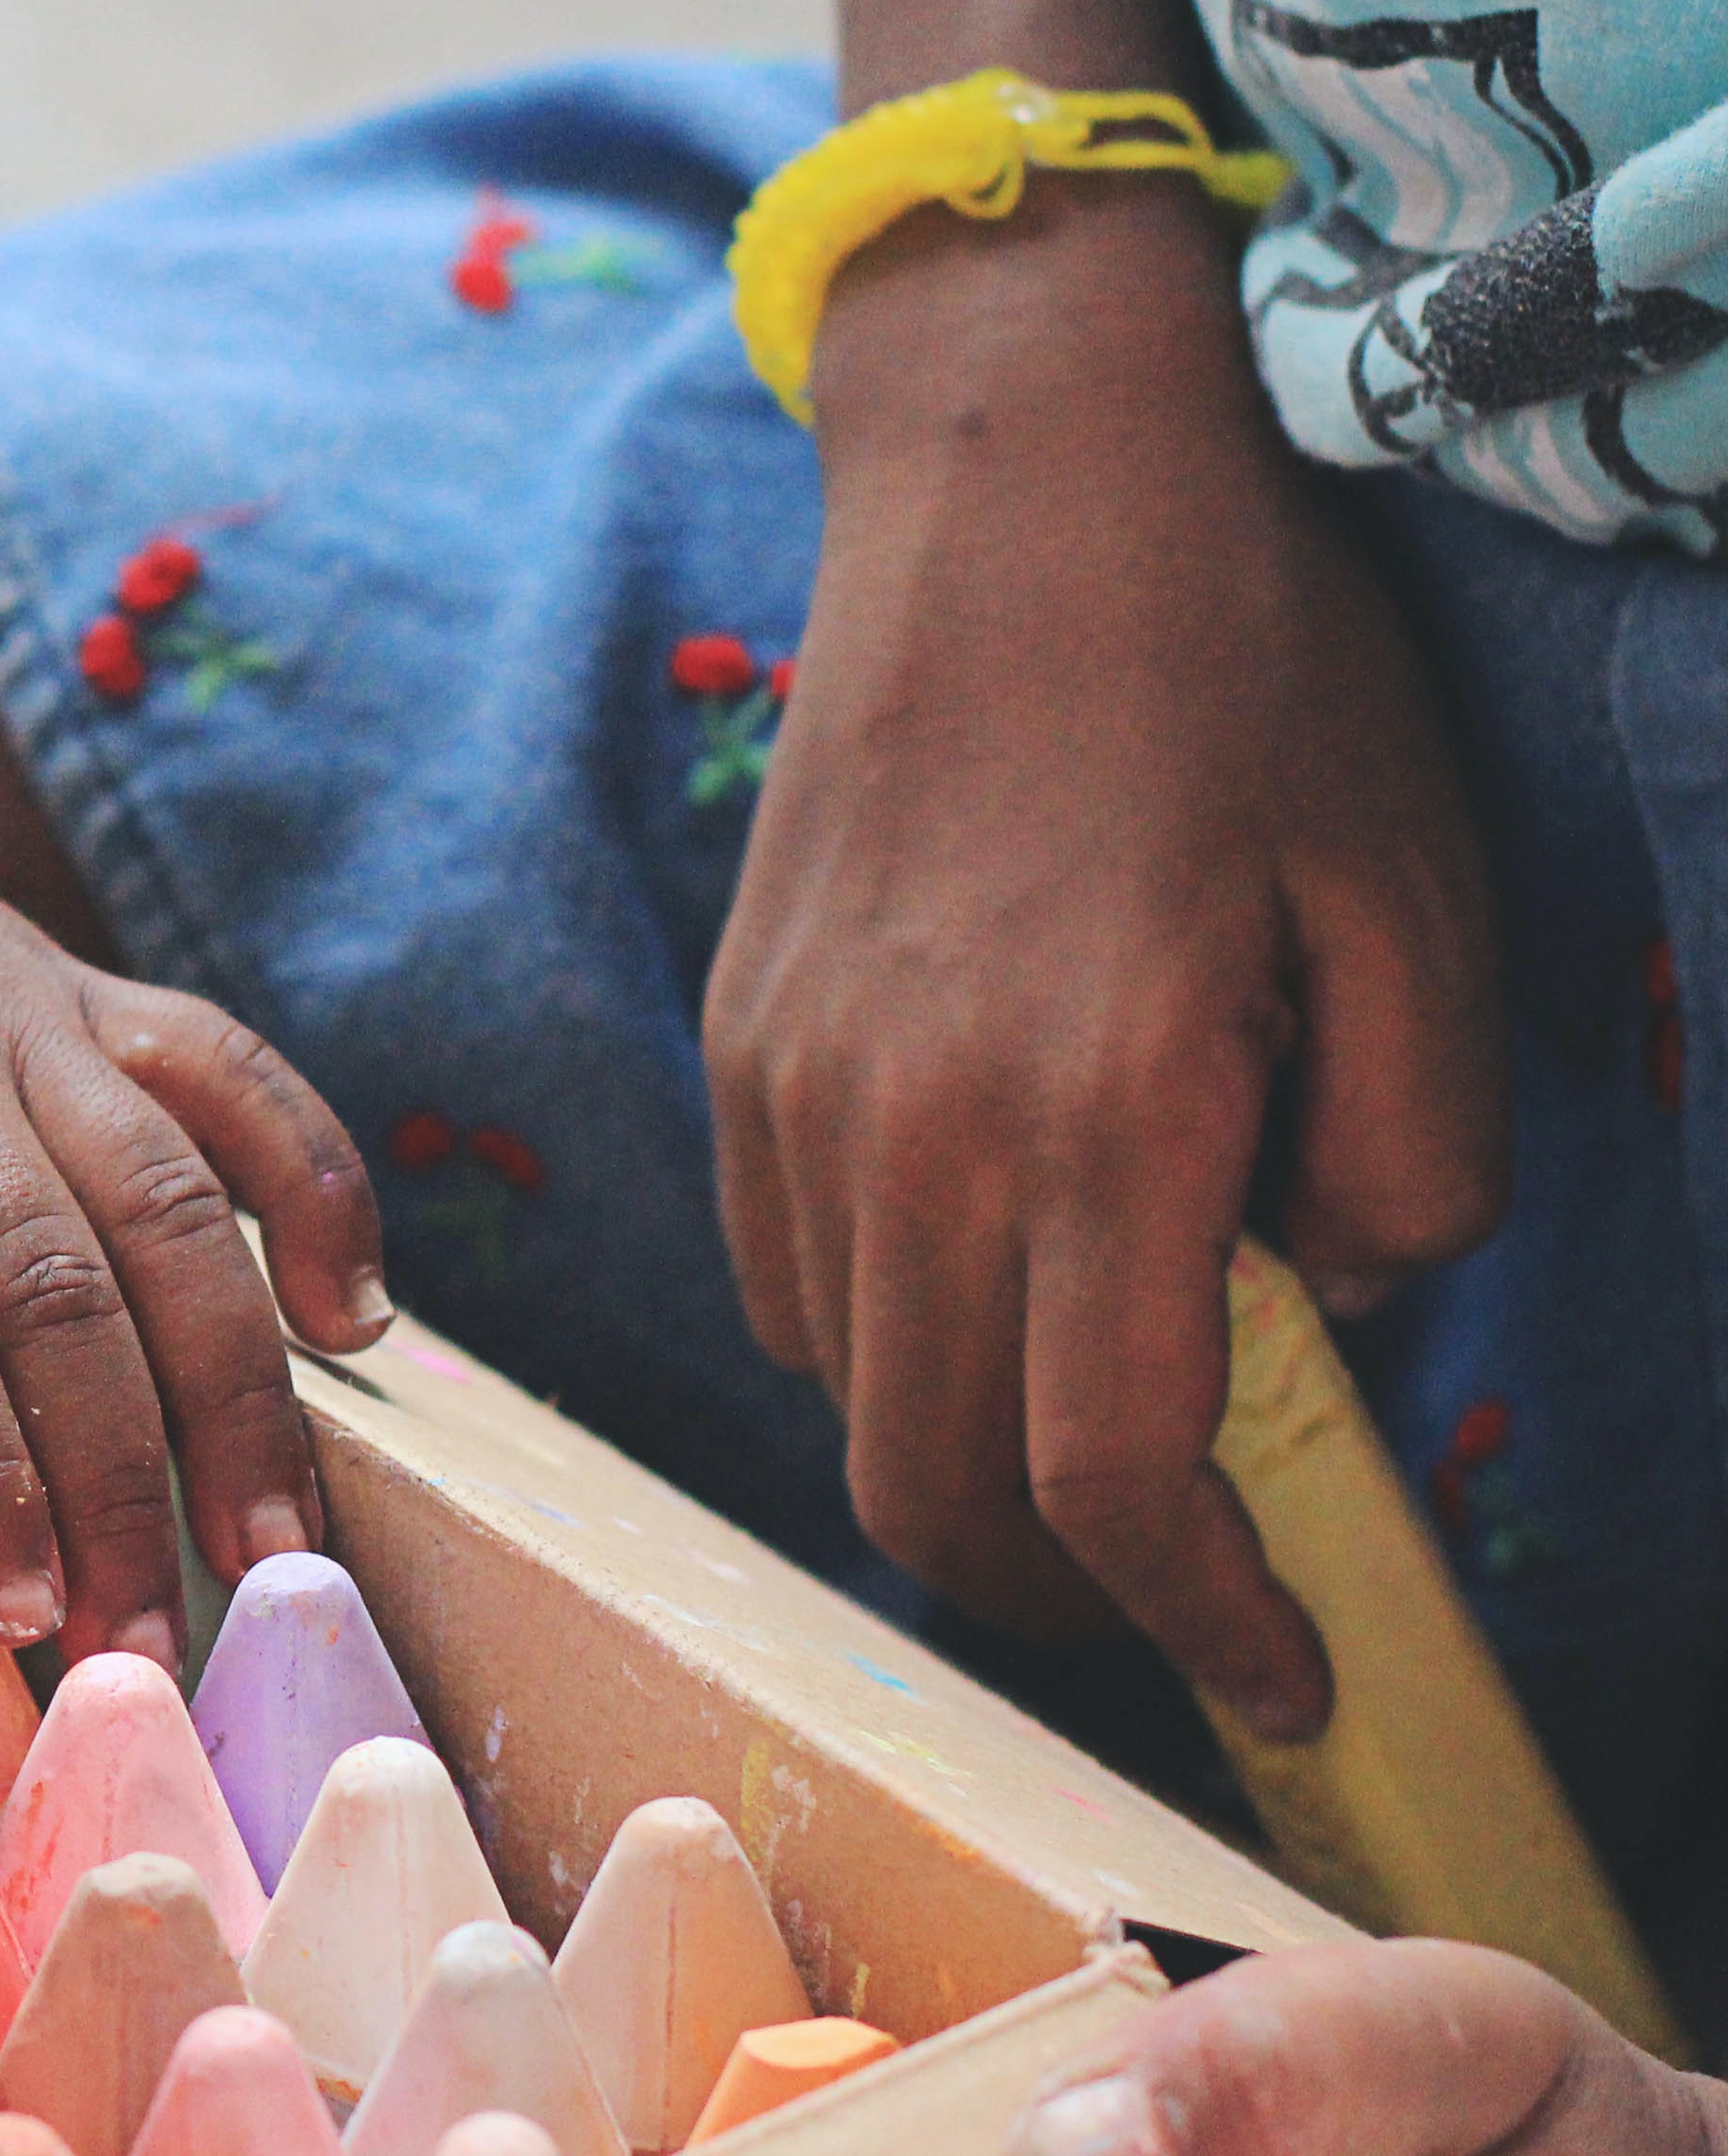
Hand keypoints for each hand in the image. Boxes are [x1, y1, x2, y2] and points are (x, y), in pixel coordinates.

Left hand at [0, 748, 388, 1659]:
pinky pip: (230, 1074)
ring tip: (268, 1548)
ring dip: (233, 1381)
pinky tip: (353, 1322)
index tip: (16, 1610)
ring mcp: (9, 1004)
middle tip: (142, 1648)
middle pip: (47, 1275)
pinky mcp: (76, 985)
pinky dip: (311, 1184)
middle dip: (112, 1478)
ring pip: (162, 1195)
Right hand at [703, 182, 1503, 1736]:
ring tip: (1093, 1429)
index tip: (1289, 1686)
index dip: (1202, 1626)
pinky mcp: (736, 1044)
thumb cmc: (1248, 666)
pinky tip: (987, 1270)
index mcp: (1101, 1105)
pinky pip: (785, 1277)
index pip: (1111, 1477)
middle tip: (1191, 1595)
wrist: (1013, 469)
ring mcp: (791, 1089)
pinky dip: (878, 1342)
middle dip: (1067, 1599)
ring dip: (963, 1472)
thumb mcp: (1419, 901)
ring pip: (838, 1399)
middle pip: (933, 1489)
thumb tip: (1325, 1305)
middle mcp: (909, 1127)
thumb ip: (1408, 1156)